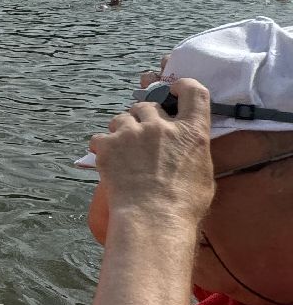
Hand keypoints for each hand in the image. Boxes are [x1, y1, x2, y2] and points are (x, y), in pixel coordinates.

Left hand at [88, 77, 214, 229]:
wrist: (152, 218)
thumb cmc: (183, 205)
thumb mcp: (204, 174)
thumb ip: (193, 151)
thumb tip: (186, 149)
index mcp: (191, 132)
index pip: (194, 92)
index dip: (182, 86)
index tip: (174, 89)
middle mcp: (162, 126)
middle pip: (147, 105)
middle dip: (144, 117)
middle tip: (141, 137)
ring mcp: (132, 133)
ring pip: (121, 118)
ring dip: (122, 130)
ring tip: (124, 151)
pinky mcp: (108, 145)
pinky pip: (100, 137)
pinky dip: (103, 147)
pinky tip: (108, 161)